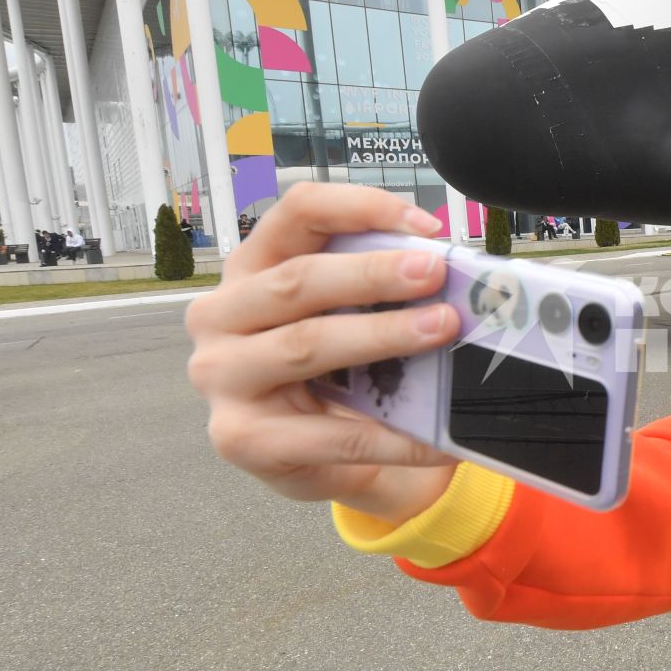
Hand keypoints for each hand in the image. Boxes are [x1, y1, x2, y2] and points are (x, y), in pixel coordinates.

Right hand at [185, 183, 463, 522]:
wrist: (317, 462)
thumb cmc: (332, 376)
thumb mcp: (346, 319)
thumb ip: (376, 292)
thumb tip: (448, 276)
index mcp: (252, 268)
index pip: (298, 214)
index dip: (360, 208)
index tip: (425, 227)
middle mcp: (222, 315)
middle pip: (298, 280)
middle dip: (374, 274)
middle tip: (434, 274)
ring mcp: (222, 377)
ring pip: (305, 345)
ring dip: (382, 335)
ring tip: (440, 330)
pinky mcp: (239, 438)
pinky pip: (326, 436)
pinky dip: (388, 438)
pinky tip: (432, 441)